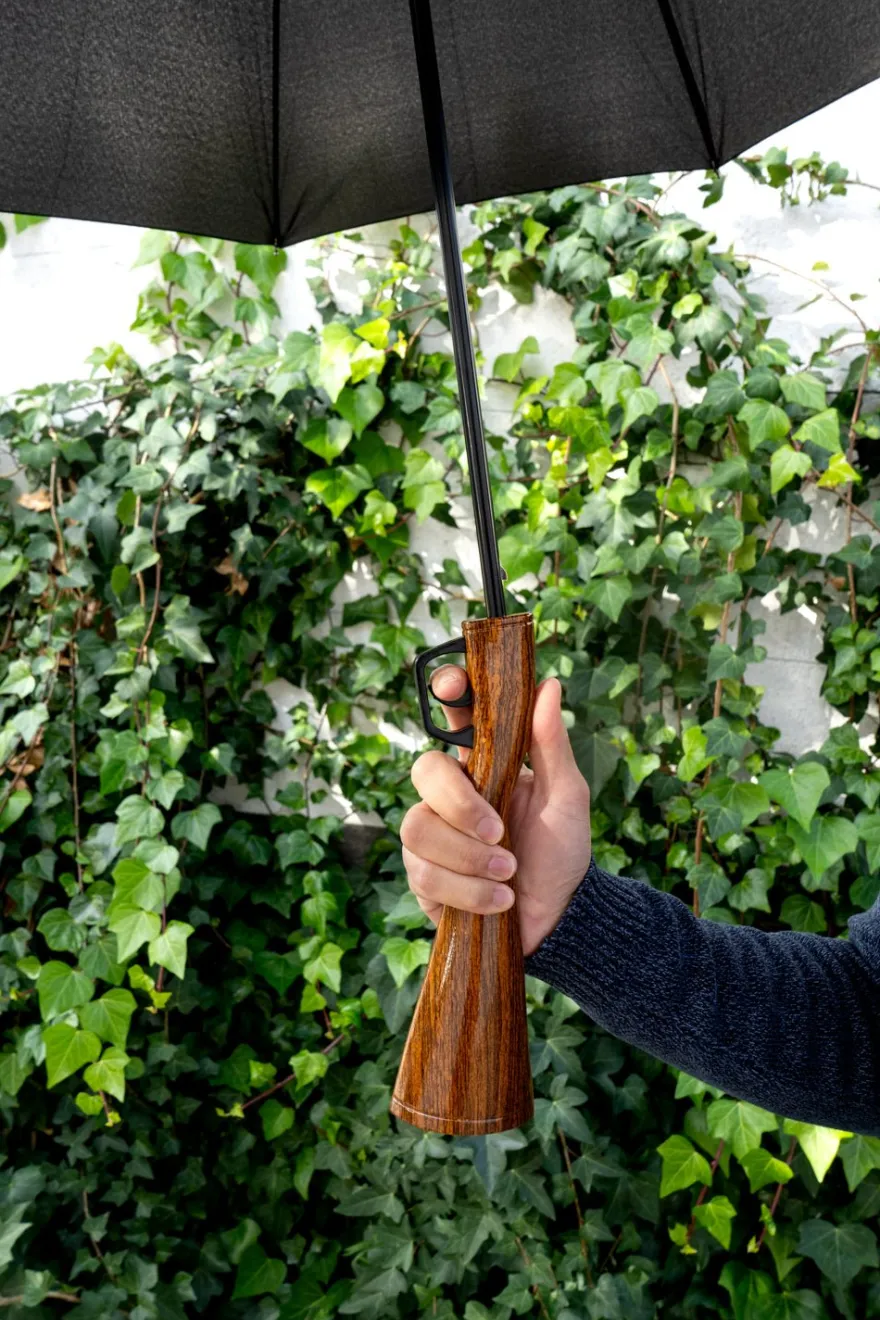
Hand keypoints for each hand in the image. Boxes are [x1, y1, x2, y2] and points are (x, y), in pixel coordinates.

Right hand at [400, 668, 591, 955]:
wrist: (558, 918)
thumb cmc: (562, 851)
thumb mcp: (566, 796)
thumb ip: (551, 744)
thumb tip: (548, 685)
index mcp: (482, 765)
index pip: (452, 718)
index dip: (444, 694)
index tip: (452, 688)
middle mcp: (448, 796)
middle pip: (423, 772)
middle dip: (460, 806)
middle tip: (499, 832)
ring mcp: (430, 836)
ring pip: (417, 829)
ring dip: (468, 858)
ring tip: (507, 874)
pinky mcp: (423, 878)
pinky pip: (424, 875)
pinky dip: (469, 892)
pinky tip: (498, 901)